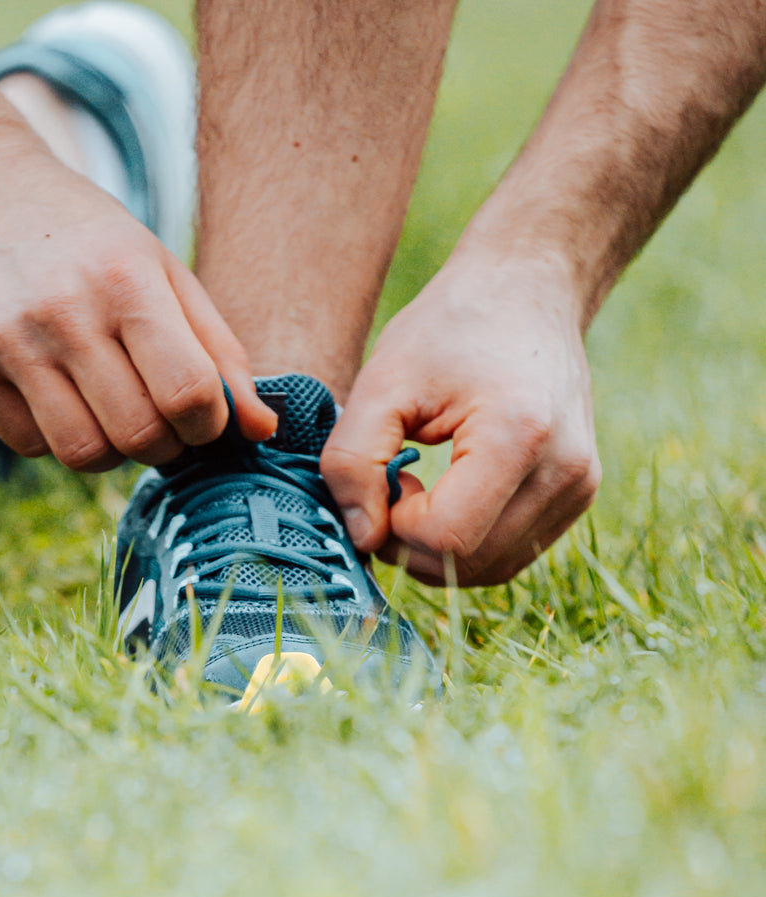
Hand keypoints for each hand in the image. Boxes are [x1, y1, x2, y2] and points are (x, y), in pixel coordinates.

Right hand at [0, 151, 276, 470]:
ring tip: (109, 409)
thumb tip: (263, 432)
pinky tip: (57, 395)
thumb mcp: (164, 273)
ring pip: (83, 453)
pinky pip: (30, 446)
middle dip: (163, 443)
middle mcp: (63, 311)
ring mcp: (7, 341)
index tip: (203, 415)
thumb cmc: (90, 242)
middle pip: (138, 436)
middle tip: (158, 418)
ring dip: (110, 449)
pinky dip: (55, 437)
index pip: (189, 394)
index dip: (208, 424)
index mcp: (126, 281)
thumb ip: (221, 354)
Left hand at [321, 250, 600, 584]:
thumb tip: (363, 538)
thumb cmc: (450, 327)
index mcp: (519, 435)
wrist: (527, 289)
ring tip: (421, 491)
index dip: (396, 528)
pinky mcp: (579, 496)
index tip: (385, 481)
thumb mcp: (382, 379)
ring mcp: (579, 488)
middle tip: (393, 489)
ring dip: (439, 549)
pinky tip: (451, 496)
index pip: (446, 537)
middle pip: (468, 563)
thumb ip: (353, 461)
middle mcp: (564, 470)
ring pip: (490, 570)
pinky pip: (510, 554)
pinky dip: (469, 542)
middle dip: (413, 544)